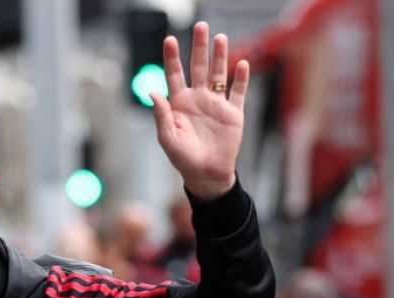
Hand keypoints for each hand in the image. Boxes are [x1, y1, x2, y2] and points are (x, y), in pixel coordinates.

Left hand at [151, 22, 249, 199]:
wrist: (207, 175)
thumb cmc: (184, 160)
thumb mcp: (168, 139)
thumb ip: (161, 116)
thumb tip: (152, 92)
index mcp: (180, 103)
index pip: (174, 74)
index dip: (172, 57)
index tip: (169, 40)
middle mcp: (198, 99)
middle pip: (199, 67)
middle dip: (199, 47)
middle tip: (200, 26)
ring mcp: (216, 104)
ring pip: (219, 74)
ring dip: (220, 56)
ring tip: (220, 38)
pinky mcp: (233, 113)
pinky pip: (238, 92)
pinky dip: (241, 79)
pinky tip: (241, 64)